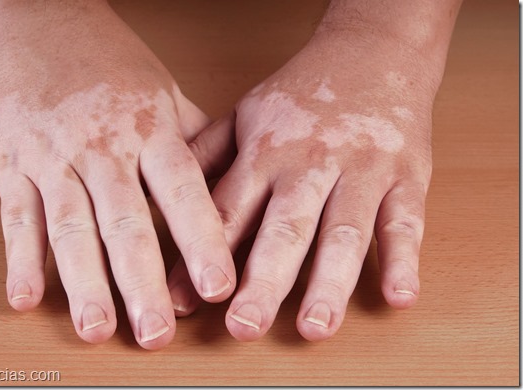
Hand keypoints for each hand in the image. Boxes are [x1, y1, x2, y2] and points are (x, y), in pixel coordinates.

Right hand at [0, 0, 235, 348]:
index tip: (218, 285)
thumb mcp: (166, 92)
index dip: (201, 239)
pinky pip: (16, 216)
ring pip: (69, 227)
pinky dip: (20, 260)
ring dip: (83, 283)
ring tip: (98, 328)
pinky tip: (26, 298)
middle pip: (124, 222)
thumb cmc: (110, 61)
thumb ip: (196, 143)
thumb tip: (232, 188)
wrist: (40, 18)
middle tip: (156, 333)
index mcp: (149, 129)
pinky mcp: (12, 162)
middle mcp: (103, 146)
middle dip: (141, 282)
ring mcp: (53, 156)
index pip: (181, 190)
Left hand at [168, 2, 457, 340]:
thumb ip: (207, 159)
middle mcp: (310, 165)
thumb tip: (161, 204)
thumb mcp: (244, 114)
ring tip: (315, 327)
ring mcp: (361, 171)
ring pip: (343, 232)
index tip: (181, 303)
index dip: (202, 258)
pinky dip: (403, 260)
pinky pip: (405, 222)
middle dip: (263, 282)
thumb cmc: (303, 93)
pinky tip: (399, 296)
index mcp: (264, 152)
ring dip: (329, 283)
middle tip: (244, 327)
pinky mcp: (405, 177)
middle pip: (284, 229)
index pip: (227, 212)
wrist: (374, 52)